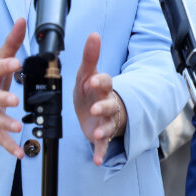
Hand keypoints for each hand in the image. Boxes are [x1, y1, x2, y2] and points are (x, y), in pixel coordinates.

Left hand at [73, 33, 126, 165]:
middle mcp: (107, 103)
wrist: (94, 109)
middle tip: (95, 108)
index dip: (99, 81)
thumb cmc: (90, 90)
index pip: (104, 81)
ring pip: (108, 125)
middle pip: (109, 104)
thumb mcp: (86, 73)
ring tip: (96, 134)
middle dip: (103, 107)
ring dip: (103, 129)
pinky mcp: (101, 135)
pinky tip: (97, 160)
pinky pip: (103, 145)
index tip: (92, 80)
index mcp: (101, 87)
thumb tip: (94, 34)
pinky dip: (100, 152)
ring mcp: (105, 120)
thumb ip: (89, 56)